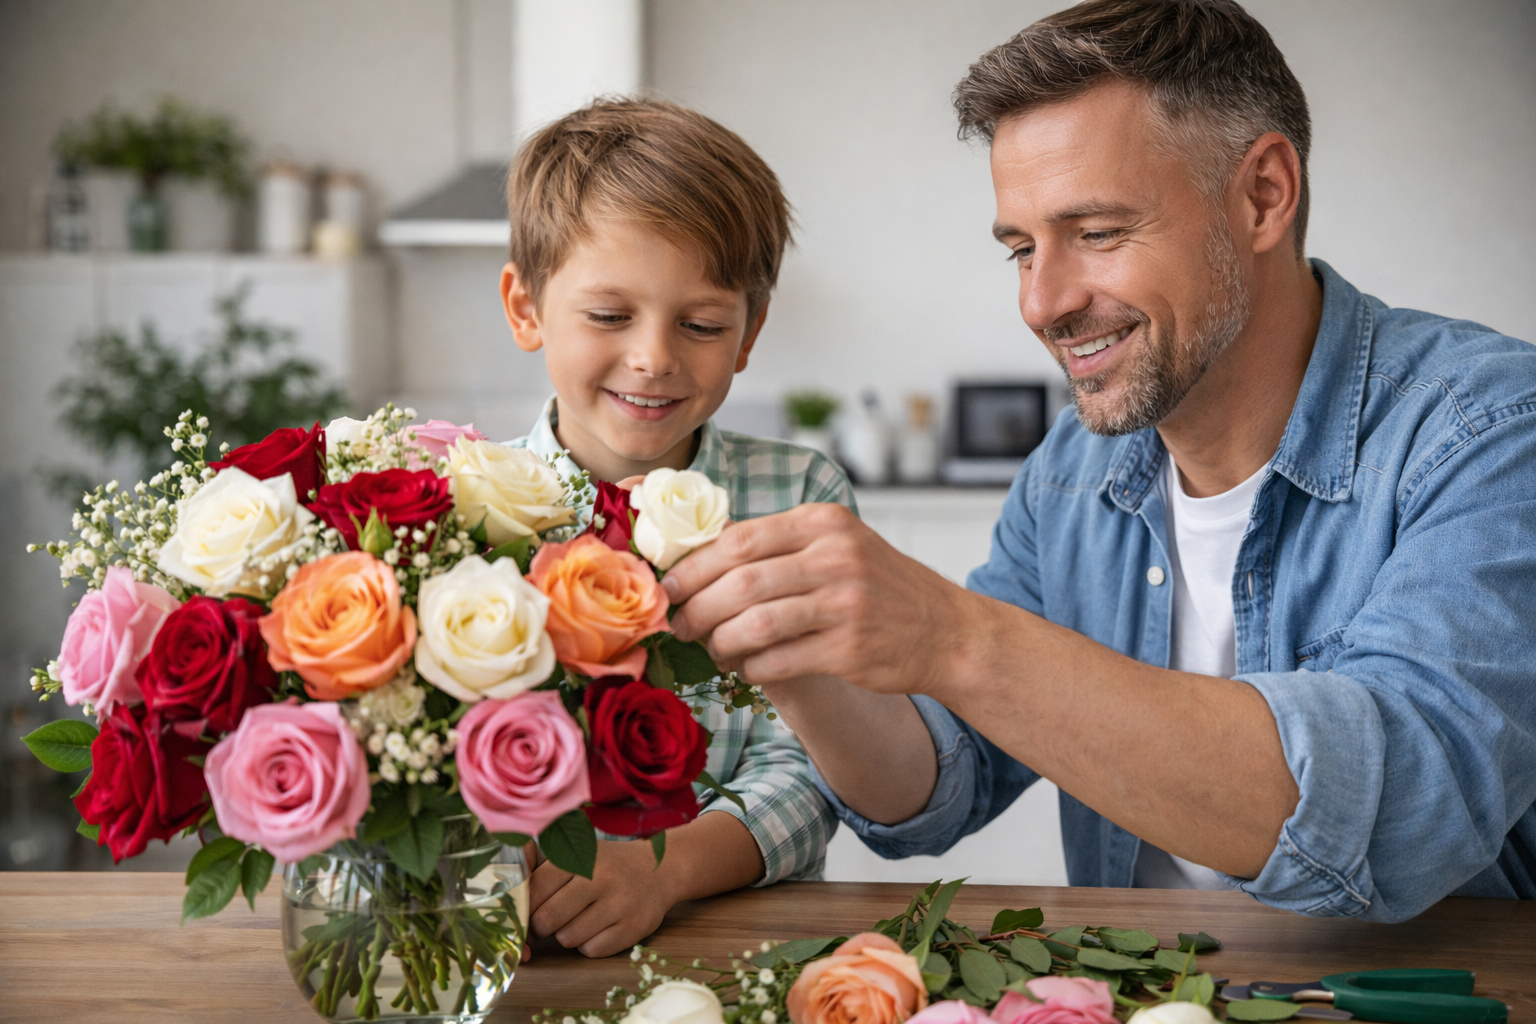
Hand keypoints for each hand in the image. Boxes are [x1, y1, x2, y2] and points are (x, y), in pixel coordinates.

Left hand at [527, 839, 675, 957]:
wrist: (662, 868)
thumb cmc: (608, 863)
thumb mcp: (578, 851)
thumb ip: (540, 865)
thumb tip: (505, 887)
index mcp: (580, 857)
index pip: (534, 890)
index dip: (526, 907)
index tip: (529, 910)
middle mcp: (599, 878)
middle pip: (547, 919)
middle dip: (542, 926)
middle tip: (550, 920)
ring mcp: (619, 904)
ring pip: (568, 938)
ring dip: (567, 935)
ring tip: (580, 919)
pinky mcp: (633, 928)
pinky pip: (592, 950)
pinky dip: (589, 945)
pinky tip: (599, 928)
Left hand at [664, 503, 972, 693]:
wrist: (945, 630)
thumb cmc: (877, 586)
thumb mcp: (837, 544)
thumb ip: (778, 545)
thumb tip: (696, 559)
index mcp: (823, 522)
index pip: (738, 539)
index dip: (692, 567)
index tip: (669, 587)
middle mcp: (835, 557)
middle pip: (740, 583)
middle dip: (697, 608)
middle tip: (679, 625)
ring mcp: (845, 604)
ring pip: (754, 624)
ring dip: (720, 642)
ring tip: (711, 649)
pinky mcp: (849, 649)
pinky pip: (778, 660)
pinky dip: (751, 667)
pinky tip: (746, 667)